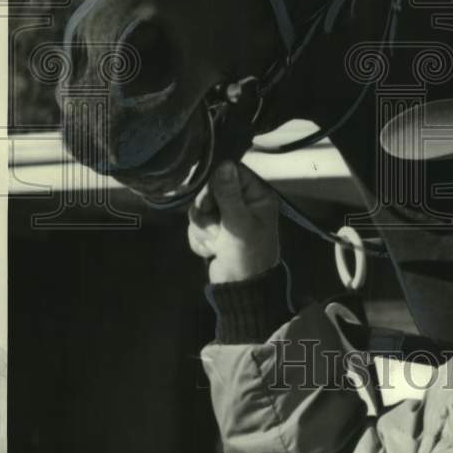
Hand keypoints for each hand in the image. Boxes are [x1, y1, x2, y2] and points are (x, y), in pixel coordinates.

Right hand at [187, 160, 280, 282]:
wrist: (240, 290)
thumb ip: (229, 194)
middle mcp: (242, 201)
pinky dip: (201, 240)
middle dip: (208, 213)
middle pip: (210, 189)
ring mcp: (226, 216)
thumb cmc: (248, 255)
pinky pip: (196, 225)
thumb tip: (224, 163)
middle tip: (217, 230)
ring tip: (217, 243)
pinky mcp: (213, 229)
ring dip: (205, 229)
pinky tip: (212, 250)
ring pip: (200, 208)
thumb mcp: (239, 224)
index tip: (209, 200)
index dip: (215, 184)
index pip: (231, 171)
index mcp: (256, 194)